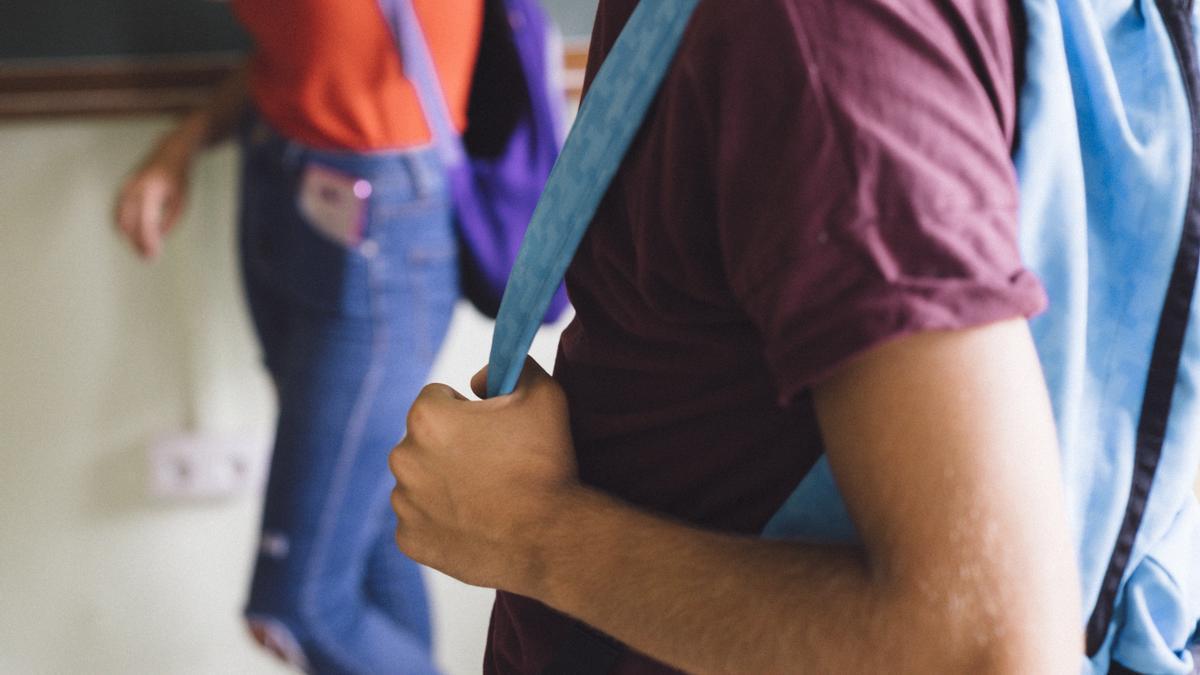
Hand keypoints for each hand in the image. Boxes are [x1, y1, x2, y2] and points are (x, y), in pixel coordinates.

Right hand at [114, 146, 190, 259]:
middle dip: (138, 243)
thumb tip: (153, 241)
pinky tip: (135, 236)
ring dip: (130, 237)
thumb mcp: (181, 202)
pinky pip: (119, 213)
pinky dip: (125, 227)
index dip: (148, 241)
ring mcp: (125, 187)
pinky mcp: (122, 190)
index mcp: (152, 190)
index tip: (153, 255)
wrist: (169, 154)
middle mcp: (134, 188)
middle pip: (130, 223)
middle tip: (148, 258)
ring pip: (121, 219)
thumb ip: (168, 222)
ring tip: (143, 250)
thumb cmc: (177, 179)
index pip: (147, 222)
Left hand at [390, 358, 579, 593]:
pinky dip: (441, 521)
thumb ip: (513, 366)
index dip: (467, 410)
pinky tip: (475, 523)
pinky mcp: (410, 540)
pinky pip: (420, 521)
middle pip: (423, 440)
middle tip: (492, 465)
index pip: (437, 398)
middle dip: (451, 446)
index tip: (491, 429)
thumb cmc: (547, 465)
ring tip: (486, 496)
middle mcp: (404, 457)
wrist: (551, 538)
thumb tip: (480, 379)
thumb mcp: (544, 394)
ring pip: (419, 480)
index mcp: (427, 418)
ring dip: (443, 483)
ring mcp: (404, 503)